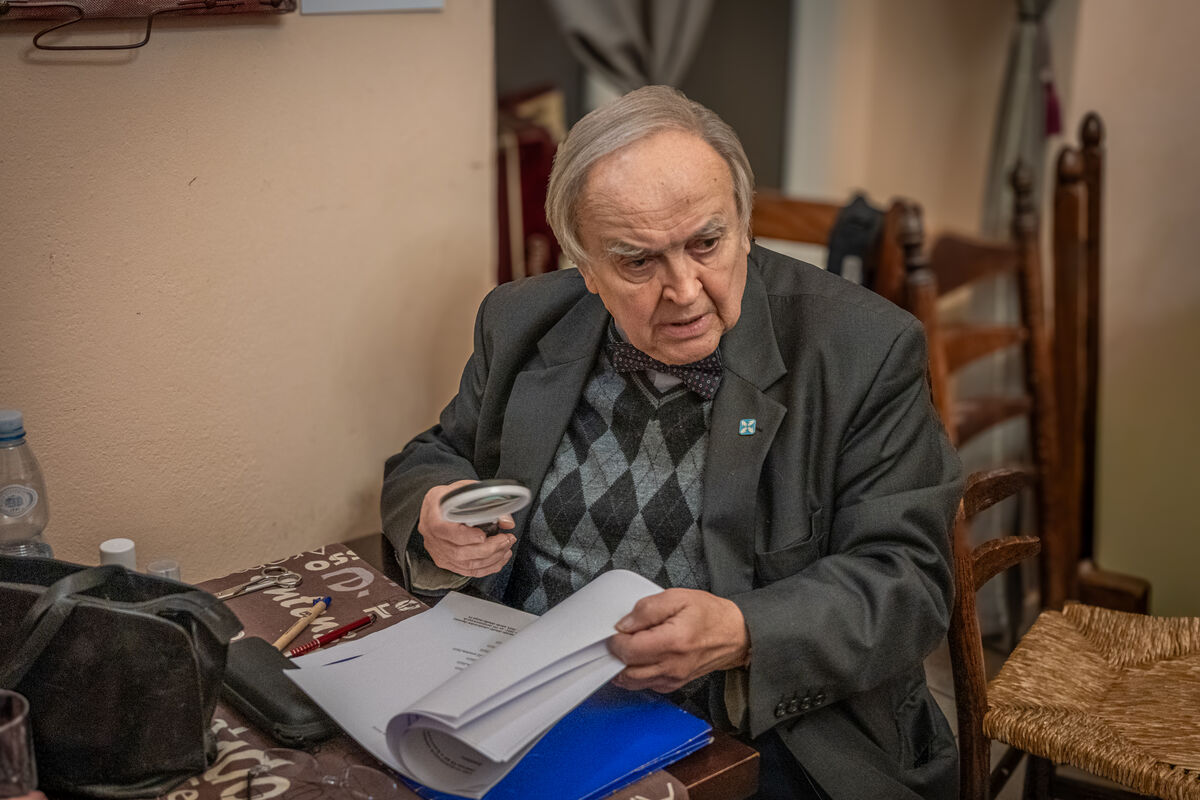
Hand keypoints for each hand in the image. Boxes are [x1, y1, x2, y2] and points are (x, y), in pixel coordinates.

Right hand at [418, 480, 516, 577]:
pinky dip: (487, 567)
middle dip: (489, 548)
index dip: (466, 536)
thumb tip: (507, 522)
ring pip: (466, 564)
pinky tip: (499, 559)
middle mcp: (432, 536)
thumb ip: (486, 502)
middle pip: (459, 552)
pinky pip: (467, 570)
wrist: (435, 506)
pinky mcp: (446, 562)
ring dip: (492, 558)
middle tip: (506, 539)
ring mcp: (438, 552)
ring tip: (506, 547)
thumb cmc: (450, 496)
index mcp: (433, 515)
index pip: (444, 530)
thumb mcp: (466, 490)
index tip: (483, 534)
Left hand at [607, 588, 749, 692]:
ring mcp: (674, 678)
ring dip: (623, 668)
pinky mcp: (675, 684)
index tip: (617, 630)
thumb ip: (647, 609)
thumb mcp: (677, 597)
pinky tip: (639, 660)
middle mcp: (672, 665)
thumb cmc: (709, 614)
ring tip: (627, 649)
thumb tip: (624, 625)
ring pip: (633, 682)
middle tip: (620, 639)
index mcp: (673, 641)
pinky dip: (636, 675)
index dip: (616, 640)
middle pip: (627, 671)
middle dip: (616, 655)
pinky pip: (646, 686)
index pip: (629, 651)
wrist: (735, 634)